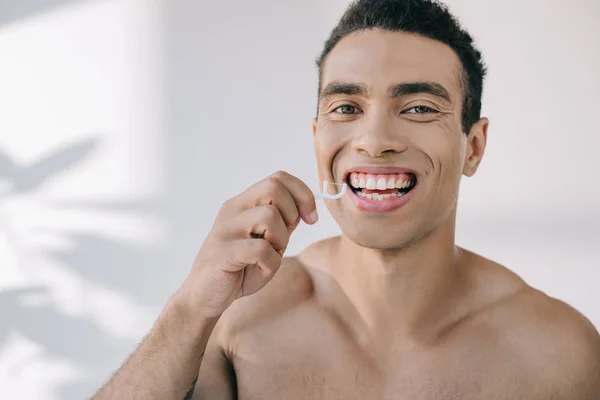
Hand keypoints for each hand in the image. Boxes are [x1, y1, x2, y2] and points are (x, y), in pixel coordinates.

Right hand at [179, 171, 317, 318]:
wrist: (205, 296)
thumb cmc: (239, 268)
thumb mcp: (266, 240)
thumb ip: (282, 222)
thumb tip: (307, 206)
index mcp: (243, 204)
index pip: (278, 178)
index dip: (302, 194)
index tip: (311, 218)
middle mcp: (232, 210)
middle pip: (273, 188)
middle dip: (291, 214)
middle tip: (283, 239)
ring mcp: (225, 229)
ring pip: (269, 216)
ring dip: (280, 240)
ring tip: (269, 256)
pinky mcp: (223, 252)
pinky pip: (261, 249)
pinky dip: (270, 263)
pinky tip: (260, 270)